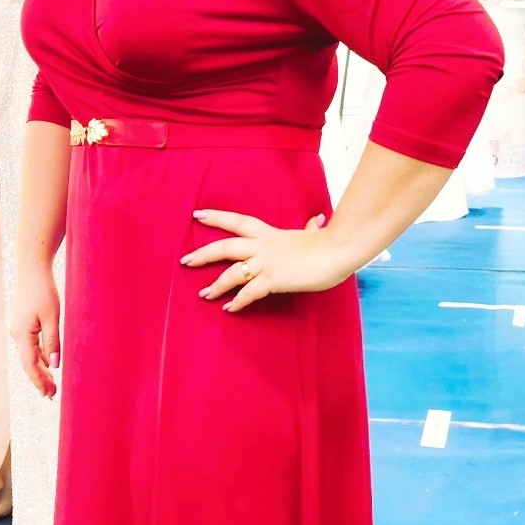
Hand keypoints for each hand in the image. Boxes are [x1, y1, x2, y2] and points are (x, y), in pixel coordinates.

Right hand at [10, 264, 60, 396]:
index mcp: (22, 334)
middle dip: (39, 379)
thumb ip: (53, 342)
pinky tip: (48, 363)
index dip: (39, 381)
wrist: (32, 269)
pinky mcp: (22, 324)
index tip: (48, 394)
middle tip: (52, 395)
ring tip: (51, 384)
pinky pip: (30, 346)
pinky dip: (39, 357)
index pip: (30, 365)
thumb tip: (54, 365)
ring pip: (29, 355)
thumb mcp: (52, 317)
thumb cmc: (43, 291)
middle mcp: (16, 334)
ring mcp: (18, 329)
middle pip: (28, 363)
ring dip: (40, 369)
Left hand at [181, 209, 348, 312]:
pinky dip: (237, 302)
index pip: (238, 221)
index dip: (217, 217)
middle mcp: (263, 246)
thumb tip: (317, 220)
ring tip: (203, 294)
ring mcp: (267, 263)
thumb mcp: (314, 233)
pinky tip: (229, 309)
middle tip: (185, 260)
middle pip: (225, 246)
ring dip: (216, 284)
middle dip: (203, 254)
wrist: (338, 250)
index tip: (197, 215)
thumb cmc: (330, 243)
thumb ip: (310, 228)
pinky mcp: (274, 280)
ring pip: (232, 273)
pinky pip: (249, 293)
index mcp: (270, 234)